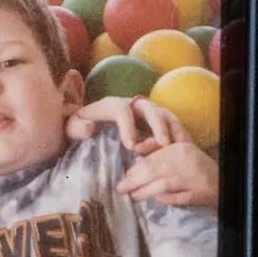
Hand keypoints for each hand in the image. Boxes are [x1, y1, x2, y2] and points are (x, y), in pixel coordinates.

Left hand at [66, 96, 190, 153]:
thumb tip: (87, 128)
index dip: (127, 126)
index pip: (121, 110)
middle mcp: (133, 106)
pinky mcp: (160, 123)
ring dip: (173, 131)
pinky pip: (174, 127)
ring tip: (178, 148)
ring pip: (166, 116)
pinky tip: (184, 151)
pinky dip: (180, 137)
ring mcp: (149, 113)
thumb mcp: (73, 130)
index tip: (131, 146)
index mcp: (111, 105)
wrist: (91, 128)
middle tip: (163, 145)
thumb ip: (75, 128)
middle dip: (158, 126)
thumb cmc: (82, 130)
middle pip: (150, 109)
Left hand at [118, 142, 218, 207]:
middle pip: (154, 171)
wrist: (223, 181)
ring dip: (145, 192)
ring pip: (163, 185)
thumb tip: (136, 150)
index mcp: (180, 149)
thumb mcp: (179, 152)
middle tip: (121, 189)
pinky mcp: (198, 194)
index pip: (153, 158)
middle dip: (134, 181)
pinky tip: (155, 200)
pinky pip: (177, 198)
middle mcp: (186, 162)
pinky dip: (165, 199)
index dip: (136, 168)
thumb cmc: (195, 166)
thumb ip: (157, 149)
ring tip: (133, 196)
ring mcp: (193, 179)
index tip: (125, 175)